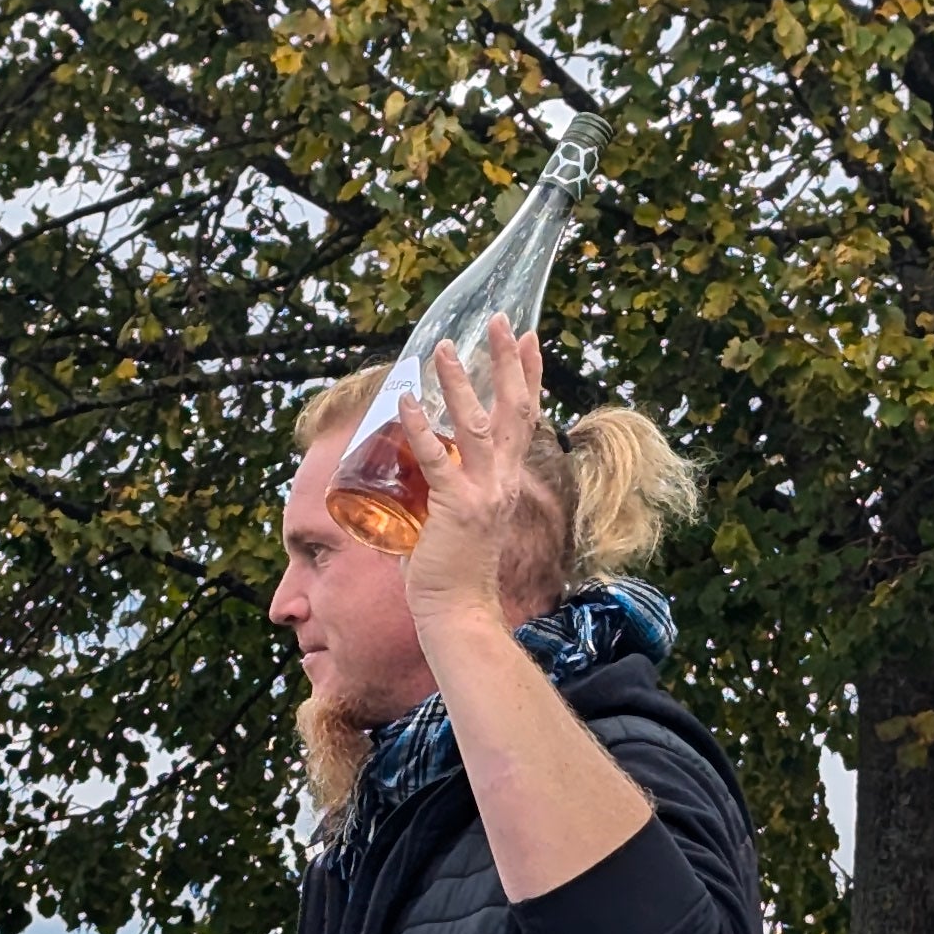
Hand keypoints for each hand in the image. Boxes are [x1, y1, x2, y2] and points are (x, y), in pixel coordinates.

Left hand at [396, 317, 544, 651]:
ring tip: (445, 349)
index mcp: (506, 482)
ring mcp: (482, 494)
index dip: (528, 376)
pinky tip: (405, 402)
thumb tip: (418, 466)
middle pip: (515, 410)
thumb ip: (445, 486)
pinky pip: (436, 461)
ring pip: (478, 425)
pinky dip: (420, 430)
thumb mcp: (457, 517)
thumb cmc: (451, 570)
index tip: (528, 338)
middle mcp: (502, 482)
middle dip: (509, 362)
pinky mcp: (456, 508)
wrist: (457, 611)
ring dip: (460, 384)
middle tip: (502, 321)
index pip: (525, 419)